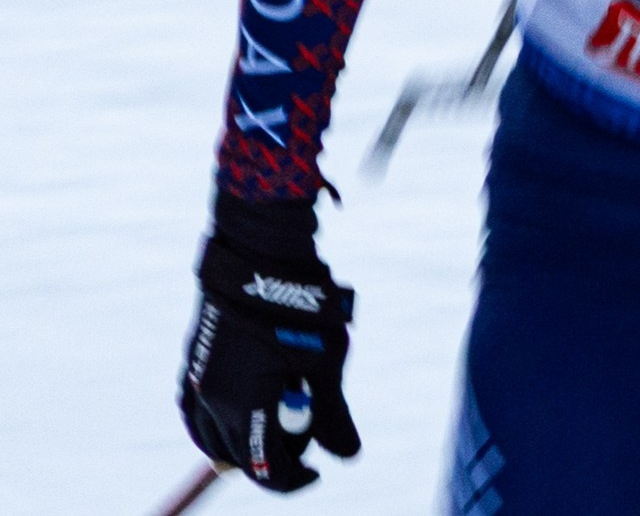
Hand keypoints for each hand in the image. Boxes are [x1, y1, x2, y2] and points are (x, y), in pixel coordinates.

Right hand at [179, 199, 359, 491]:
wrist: (259, 259)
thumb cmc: (299, 312)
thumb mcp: (325, 365)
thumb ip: (332, 416)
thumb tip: (348, 457)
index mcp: (245, 408)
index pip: (265, 468)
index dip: (293, 479)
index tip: (315, 474)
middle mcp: (211, 403)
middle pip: (240, 455)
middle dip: (273, 454)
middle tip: (305, 434)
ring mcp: (195, 384)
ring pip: (213, 439)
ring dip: (244, 439)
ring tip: (280, 417)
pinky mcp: (190, 365)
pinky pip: (198, 414)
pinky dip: (221, 421)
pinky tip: (246, 407)